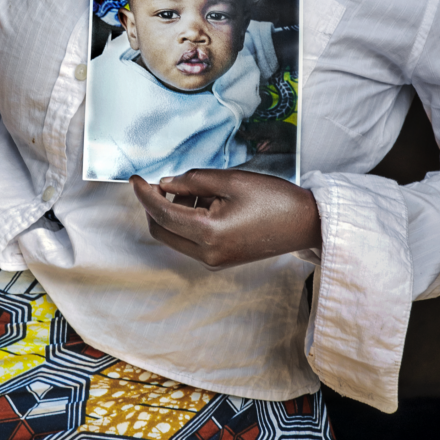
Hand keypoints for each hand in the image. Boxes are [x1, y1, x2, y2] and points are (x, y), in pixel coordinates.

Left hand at [130, 168, 320, 269]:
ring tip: (198, 188)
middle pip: (160, 231)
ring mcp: (213, 261)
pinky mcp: (219, 260)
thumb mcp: (231, 180)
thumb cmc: (274, 199)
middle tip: (162, 182)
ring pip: (173, 237)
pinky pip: (189, 241)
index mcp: (208, 233)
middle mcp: (207, 254)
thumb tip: (166, 183)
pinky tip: (205, 201)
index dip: (144, 193)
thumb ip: (193, 179)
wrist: (305, 223)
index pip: (161, 213)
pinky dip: (187, 221)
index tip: (134, 179)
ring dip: (172, 212)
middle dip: (154, 205)